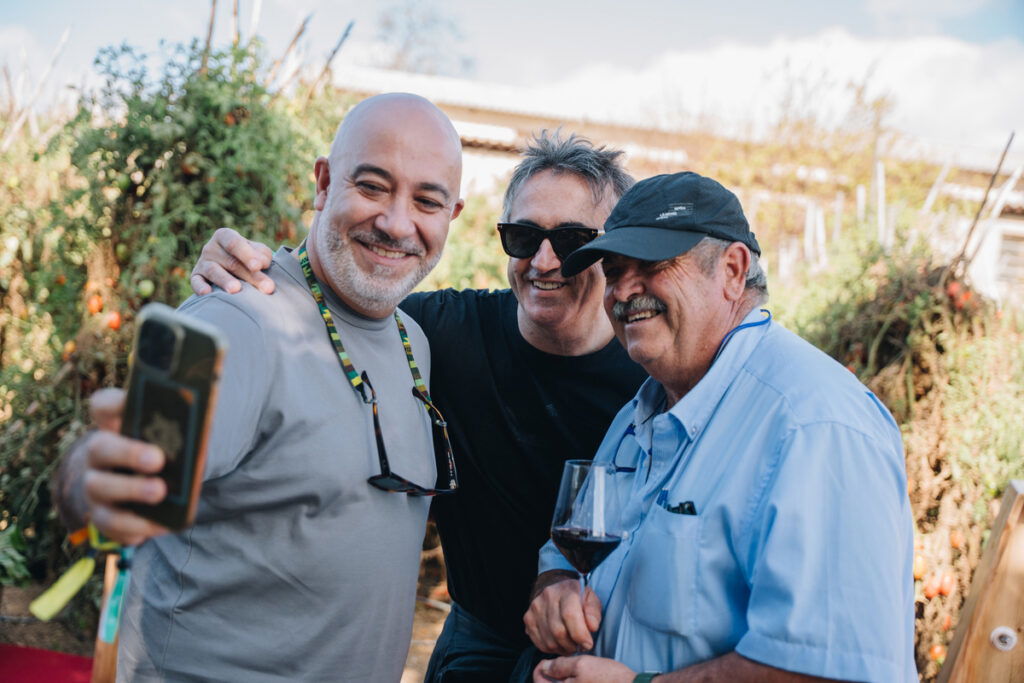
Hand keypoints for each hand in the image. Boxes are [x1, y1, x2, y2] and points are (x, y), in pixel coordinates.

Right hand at [80, 388, 170, 544]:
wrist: (152, 488)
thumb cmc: (167, 453)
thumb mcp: (174, 438)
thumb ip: (181, 430)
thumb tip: (202, 428)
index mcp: (115, 425)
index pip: (104, 405)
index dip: (115, 402)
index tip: (134, 400)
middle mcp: (98, 454)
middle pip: (100, 448)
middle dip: (127, 453)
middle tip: (157, 459)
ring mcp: (96, 486)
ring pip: (99, 488)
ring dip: (130, 490)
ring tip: (160, 492)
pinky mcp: (104, 517)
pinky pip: (112, 524)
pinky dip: (136, 526)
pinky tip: (160, 524)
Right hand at [190, 227, 274, 295]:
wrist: (233, 271)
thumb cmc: (249, 259)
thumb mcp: (257, 253)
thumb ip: (262, 255)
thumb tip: (260, 264)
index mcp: (225, 236)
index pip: (234, 243)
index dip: (246, 254)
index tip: (258, 267)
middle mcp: (211, 247)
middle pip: (231, 262)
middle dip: (250, 276)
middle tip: (266, 288)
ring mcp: (202, 263)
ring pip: (214, 271)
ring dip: (225, 280)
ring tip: (236, 289)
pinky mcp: (195, 277)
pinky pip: (196, 282)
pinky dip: (200, 287)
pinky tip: (207, 293)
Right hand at [525, 571, 602, 654]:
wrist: (554, 585)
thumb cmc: (577, 596)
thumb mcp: (591, 599)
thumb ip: (593, 612)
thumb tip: (592, 627)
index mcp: (566, 590)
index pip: (570, 616)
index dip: (580, 635)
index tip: (588, 644)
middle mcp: (548, 597)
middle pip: (558, 631)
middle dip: (572, 645)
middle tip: (580, 646)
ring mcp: (535, 608)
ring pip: (549, 641)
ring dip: (563, 649)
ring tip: (571, 645)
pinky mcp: (528, 618)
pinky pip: (539, 643)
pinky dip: (551, 649)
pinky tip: (560, 644)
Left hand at [533, 655, 633, 682]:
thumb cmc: (608, 678)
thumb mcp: (582, 664)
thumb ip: (560, 666)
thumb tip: (544, 667)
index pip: (538, 682)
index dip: (540, 669)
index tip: (547, 662)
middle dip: (550, 677)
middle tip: (559, 666)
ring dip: (561, 682)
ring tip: (571, 673)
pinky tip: (580, 680)